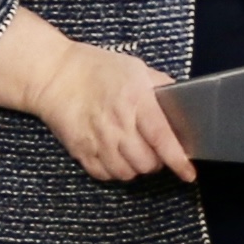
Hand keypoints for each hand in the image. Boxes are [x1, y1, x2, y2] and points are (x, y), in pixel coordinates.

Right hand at [29, 38, 197, 182]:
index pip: (162, 138)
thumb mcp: (135, 68)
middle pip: (147, 163)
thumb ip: (160, 86)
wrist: (55, 75)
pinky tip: (116, 156)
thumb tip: (181, 102)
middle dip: (157, 161)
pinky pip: (105, 175)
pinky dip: (115, 171)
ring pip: (128, 173)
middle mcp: (118, 124)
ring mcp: (98, 140)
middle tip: (155, 151)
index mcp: (135, 101)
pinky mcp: (81, 151)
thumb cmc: (96, 69)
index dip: (178, 160)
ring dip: (136, 167)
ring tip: (135, 153)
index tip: (188, 173)